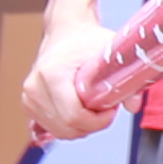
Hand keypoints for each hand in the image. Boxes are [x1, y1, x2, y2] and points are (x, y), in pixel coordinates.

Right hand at [23, 10, 120, 144]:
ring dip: (82, 127)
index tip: (111, 109)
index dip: (97, 121)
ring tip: (95, 106)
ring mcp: (28, 98)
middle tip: (106, 109)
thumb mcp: (110, 51)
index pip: (73, 116)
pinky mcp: (28, 105)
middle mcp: (34, 88)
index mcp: (51, 74)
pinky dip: (70, 126)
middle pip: (66, 128)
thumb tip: (134, 106)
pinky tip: (81, 111)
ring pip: (59, 132)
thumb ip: (126, 76)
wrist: (65, 31)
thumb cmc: (87, 40)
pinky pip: (52, 128)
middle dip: (92, 125)